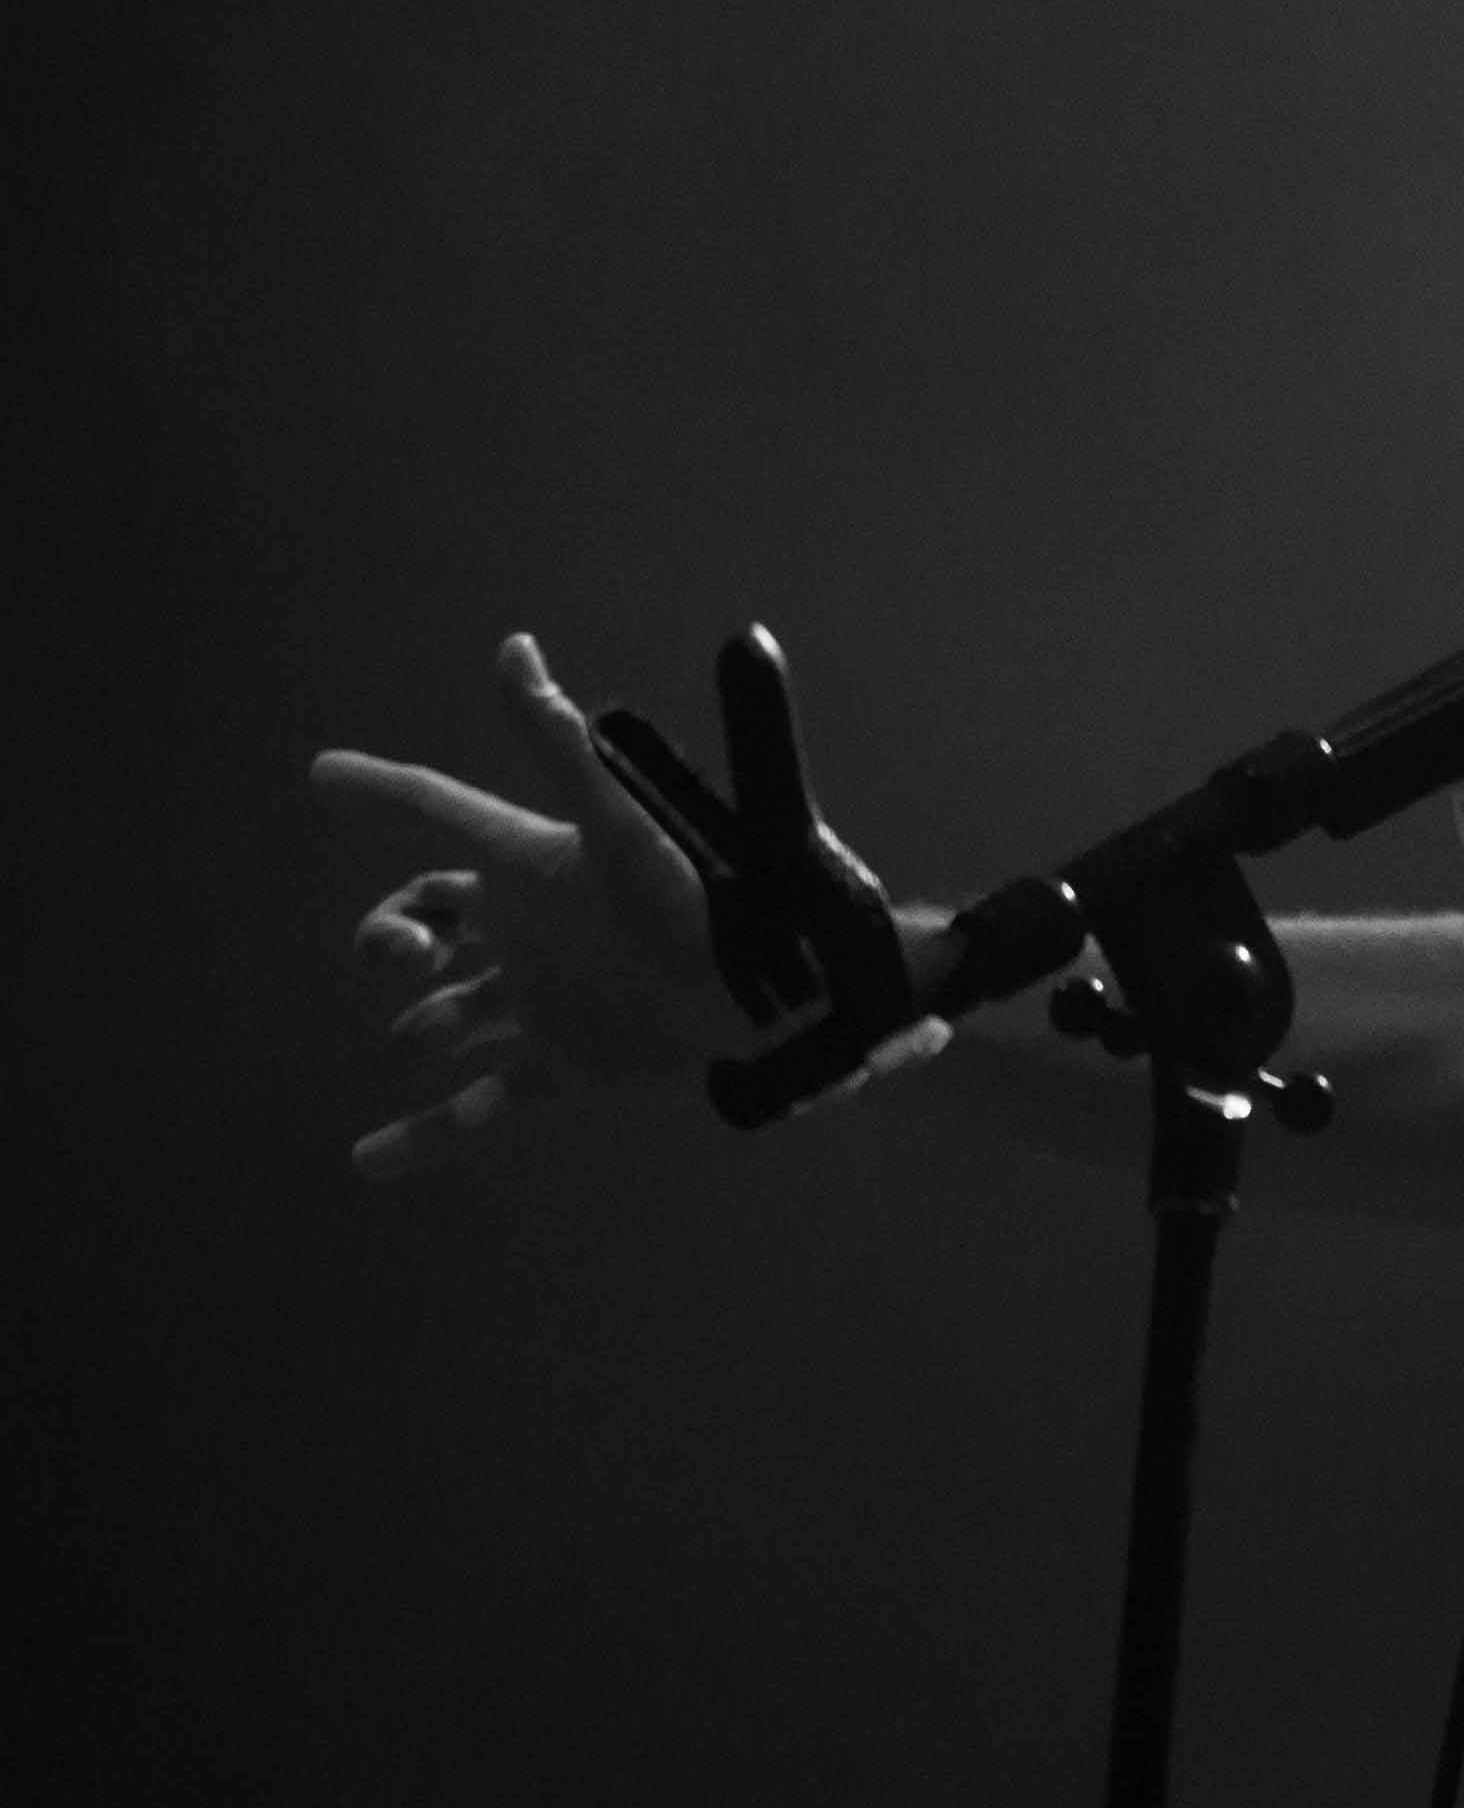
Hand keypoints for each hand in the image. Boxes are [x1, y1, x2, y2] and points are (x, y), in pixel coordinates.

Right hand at [312, 634, 748, 1175]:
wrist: (795, 996)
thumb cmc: (717, 898)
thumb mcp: (623, 823)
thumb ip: (562, 745)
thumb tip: (513, 647)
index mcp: (539, 863)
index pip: (443, 815)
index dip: (384, 792)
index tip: (323, 773)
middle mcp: (536, 928)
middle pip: (428, 917)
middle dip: (389, 931)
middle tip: (408, 955)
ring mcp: (547, 999)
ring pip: (451, 1010)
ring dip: (423, 1021)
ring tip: (425, 1034)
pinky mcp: (571, 1064)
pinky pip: (483, 1106)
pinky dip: (428, 1134)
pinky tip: (369, 1160)